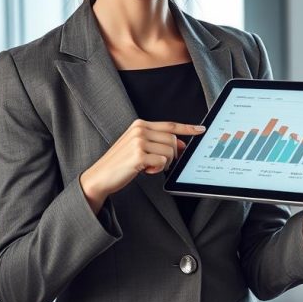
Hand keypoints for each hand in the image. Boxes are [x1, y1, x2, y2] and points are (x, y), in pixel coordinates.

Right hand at [80, 119, 204, 213]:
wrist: (100, 176)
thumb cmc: (120, 163)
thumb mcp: (139, 148)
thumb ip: (158, 143)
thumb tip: (182, 145)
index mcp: (140, 125)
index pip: (170, 125)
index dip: (188, 128)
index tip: (202, 129)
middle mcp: (140, 130)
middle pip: (173, 140)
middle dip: (172, 155)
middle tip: (158, 163)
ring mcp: (139, 141)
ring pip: (170, 152)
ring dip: (164, 164)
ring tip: (148, 167)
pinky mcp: (138, 155)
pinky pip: (162, 162)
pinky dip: (157, 169)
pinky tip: (144, 171)